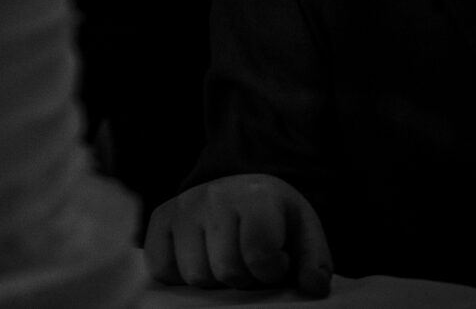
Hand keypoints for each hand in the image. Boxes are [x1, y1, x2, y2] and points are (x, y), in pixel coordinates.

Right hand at [143, 175, 333, 297]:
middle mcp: (214, 195)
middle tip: (250, 261)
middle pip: (225, 271)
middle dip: (242, 277)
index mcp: (256, 195)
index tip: (277, 261)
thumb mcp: (304, 232)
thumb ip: (315, 261)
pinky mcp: (160, 219)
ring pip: (194, 275)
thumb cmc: (274, 217)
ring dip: (213, 278)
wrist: (241, 188)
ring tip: (226, 258)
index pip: (259, 256)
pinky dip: (180, 274)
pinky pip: (162, 269)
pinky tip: (201, 258)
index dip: (271, 271)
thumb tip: (313, 287)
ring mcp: (183, 206)